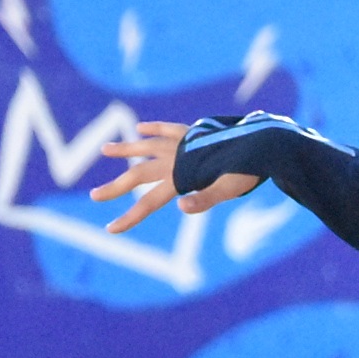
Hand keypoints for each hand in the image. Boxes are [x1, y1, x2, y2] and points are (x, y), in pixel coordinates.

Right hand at [90, 121, 263, 233]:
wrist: (265, 142)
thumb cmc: (249, 170)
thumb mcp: (229, 189)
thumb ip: (204, 199)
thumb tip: (179, 208)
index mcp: (182, 177)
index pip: (149, 202)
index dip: (129, 217)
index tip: (110, 229)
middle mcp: (176, 158)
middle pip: (138, 174)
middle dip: (116, 187)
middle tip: (93, 195)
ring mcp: (183, 142)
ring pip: (146, 146)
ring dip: (126, 150)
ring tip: (105, 149)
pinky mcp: (194, 132)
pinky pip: (169, 129)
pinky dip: (154, 128)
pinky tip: (141, 128)